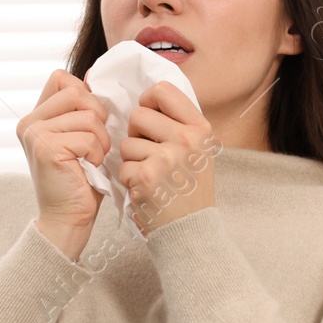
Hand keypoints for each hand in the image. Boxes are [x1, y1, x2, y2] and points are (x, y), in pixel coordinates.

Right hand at [16, 70, 109, 254]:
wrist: (67, 218)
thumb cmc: (80, 180)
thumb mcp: (79, 137)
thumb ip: (80, 110)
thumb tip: (92, 78)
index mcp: (35, 116)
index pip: (62, 79)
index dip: (85, 95)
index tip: (90, 122)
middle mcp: (29, 122)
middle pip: (77, 92)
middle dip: (97, 116)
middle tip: (96, 143)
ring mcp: (35, 134)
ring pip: (87, 116)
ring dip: (100, 139)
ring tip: (93, 158)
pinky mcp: (46, 148)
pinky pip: (88, 137)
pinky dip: (97, 154)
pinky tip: (89, 168)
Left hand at [117, 81, 219, 234]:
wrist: (190, 231)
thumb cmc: (189, 190)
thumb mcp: (198, 151)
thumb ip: (178, 124)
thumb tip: (148, 98)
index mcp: (200, 128)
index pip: (162, 91)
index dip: (147, 102)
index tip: (148, 119)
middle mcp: (187, 139)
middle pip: (138, 114)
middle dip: (136, 134)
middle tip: (148, 154)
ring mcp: (167, 158)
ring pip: (126, 142)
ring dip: (132, 160)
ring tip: (150, 176)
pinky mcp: (147, 176)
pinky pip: (122, 166)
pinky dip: (129, 181)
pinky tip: (146, 191)